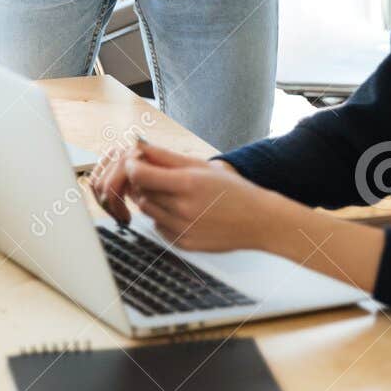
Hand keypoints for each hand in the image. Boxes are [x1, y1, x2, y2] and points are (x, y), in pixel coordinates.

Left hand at [91, 140, 271, 252]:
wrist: (257, 221)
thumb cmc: (232, 190)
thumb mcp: (202, 166)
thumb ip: (167, 157)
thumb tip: (141, 146)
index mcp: (188, 184)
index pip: (141, 174)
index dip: (133, 166)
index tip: (135, 161)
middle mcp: (182, 209)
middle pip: (142, 192)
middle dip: (144, 182)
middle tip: (157, 175)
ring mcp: (182, 230)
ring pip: (147, 211)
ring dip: (152, 199)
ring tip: (173, 192)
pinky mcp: (183, 244)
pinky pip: (158, 227)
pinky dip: (162, 218)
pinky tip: (182, 211)